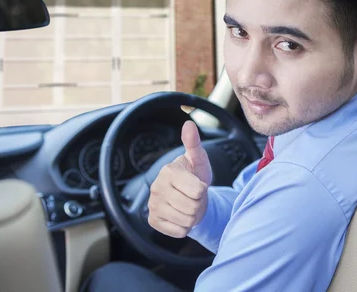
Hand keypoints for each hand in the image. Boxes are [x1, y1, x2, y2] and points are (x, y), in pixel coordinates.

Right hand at [148, 120, 211, 237]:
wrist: (188, 196)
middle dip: (199, 204)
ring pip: (186, 221)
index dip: (203, 190)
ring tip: (189, 205)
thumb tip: (188, 123)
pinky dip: (185, 227)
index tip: (198, 185)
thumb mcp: (199, 159)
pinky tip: (181, 215)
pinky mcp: (153, 221)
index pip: (198, 191)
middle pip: (193, 207)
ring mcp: (153, 205)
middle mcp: (157, 188)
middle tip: (195, 198)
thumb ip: (194, 143)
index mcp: (169, 171)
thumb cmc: (196, 175)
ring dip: (193, 216)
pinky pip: (179, 231)